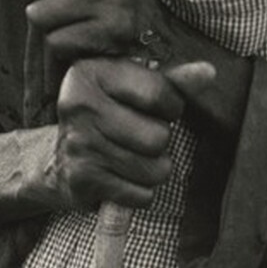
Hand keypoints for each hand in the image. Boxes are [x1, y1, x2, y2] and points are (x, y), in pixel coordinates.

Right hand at [52, 57, 214, 211]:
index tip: (157, 110)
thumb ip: (172, 81)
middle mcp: (79, 106)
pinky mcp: (81, 180)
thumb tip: (208, 72)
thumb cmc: (109, 116)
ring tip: (132, 158)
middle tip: (139, 137)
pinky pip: (141, 195)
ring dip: (152, 170)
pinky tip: (121, 178)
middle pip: (157, 137)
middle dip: (159, 142)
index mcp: (92, 72)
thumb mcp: (133, 89)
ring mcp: (78, 145)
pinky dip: (139, 192)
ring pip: (153, 169)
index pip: (159, 93)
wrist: (58, 159)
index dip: (170, 107)